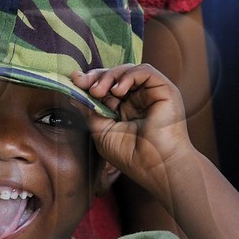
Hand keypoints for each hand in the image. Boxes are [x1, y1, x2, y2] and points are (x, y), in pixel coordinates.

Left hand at [74, 62, 193, 198]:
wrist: (156, 167)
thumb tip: (73, 95)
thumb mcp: (102, 132)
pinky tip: (118, 91)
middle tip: (83, 83)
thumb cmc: (132, 156)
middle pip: (116, 75)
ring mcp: (151, 93)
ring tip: (98, 91)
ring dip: (110, 76)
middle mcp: (138, 99)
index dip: (90, 82)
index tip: (75, 81)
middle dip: (97, 76)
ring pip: (129, 70)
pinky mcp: (164, 90)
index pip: (106, 87)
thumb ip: (90, 112)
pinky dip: (129, 76)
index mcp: (124, 109)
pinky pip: (146, 71)